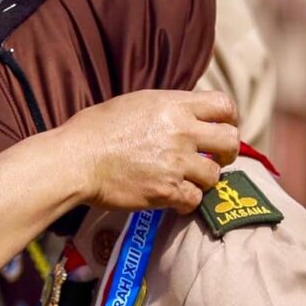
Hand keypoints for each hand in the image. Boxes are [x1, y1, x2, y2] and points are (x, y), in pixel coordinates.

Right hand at [67, 89, 238, 214]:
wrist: (76, 160)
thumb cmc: (96, 129)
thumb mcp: (136, 103)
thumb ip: (168, 108)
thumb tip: (186, 114)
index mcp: (174, 105)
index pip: (224, 106)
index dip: (228, 119)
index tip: (221, 129)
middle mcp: (181, 131)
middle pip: (230, 141)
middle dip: (225, 152)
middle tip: (212, 158)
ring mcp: (176, 162)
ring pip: (214, 175)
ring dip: (202, 180)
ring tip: (184, 180)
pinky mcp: (167, 191)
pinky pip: (194, 200)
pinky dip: (185, 201)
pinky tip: (171, 197)